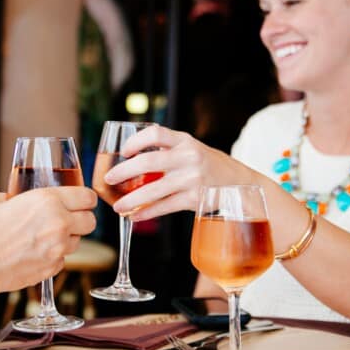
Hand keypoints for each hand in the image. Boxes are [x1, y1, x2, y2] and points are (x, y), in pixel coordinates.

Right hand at [0, 187, 96, 296]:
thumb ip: (15, 197)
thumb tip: (17, 198)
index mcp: (48, 201)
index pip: (88, 197)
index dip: (85, 199)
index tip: (81, 201)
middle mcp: (58, 224)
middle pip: (91, 221)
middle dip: (81, 219)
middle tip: (67, 219)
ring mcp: (56, 249)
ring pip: (77, 242)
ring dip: (66, 239)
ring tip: (44, 237)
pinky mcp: (51, 269)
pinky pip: (62, 260)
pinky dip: (54, 256)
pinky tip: (34, 253)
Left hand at [104, 125, 256, 219]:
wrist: (240, 184)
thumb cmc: (208, 166)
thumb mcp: (191, 150)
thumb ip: (167, 151)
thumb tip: (131, 162)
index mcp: (185, 141)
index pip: (155, 133)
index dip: (135, 141)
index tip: (123, 152)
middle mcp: (189, 157)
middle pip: (148, 161)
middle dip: (123, 171)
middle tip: (108, 179)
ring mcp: (192, 178)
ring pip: (154, 189)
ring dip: (131, 199)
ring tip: (118, 206)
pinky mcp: (195, 198)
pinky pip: (164, 207)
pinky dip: (147, 213)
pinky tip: (135, 216)